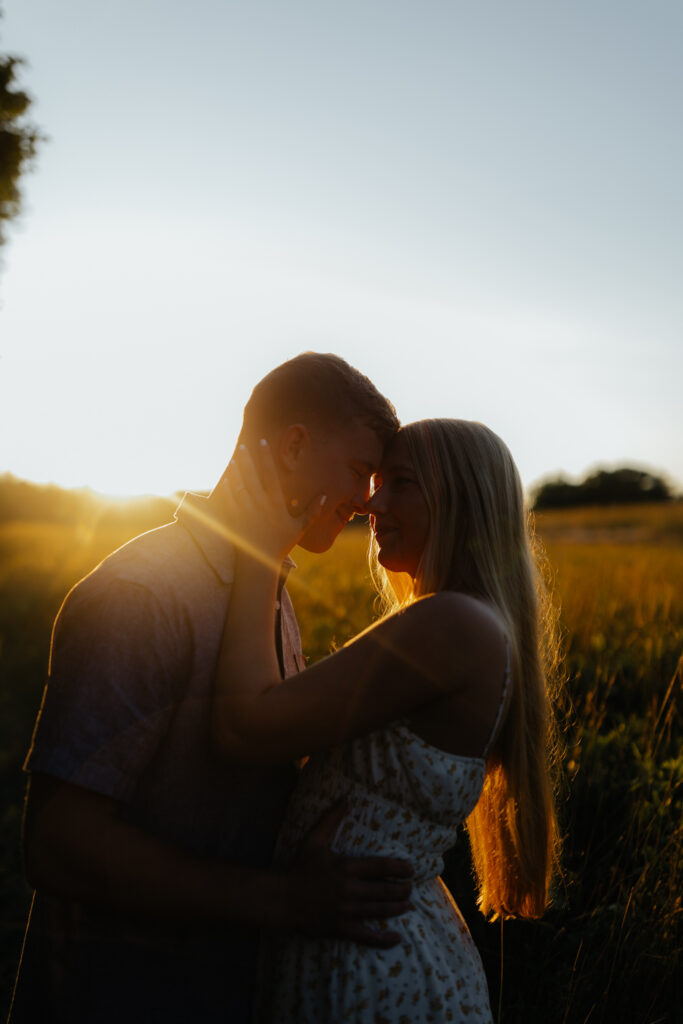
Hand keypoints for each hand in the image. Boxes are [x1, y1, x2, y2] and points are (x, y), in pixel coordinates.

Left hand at [219, 442, 325, 563]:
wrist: (259, 563)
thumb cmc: (281, 545)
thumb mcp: (300, 528)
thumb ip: (312, 511)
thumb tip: (325, 496)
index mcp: (275, 504)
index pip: (271, 474)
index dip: (267, 457)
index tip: (263, 442)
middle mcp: (259, 505)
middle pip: (252, 476)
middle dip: (248, 460)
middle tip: (244, 445)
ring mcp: (244, 512)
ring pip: (239, 486)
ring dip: (236, 471)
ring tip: (235, 457)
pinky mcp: (233, 519)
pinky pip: (229, 500)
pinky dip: (227, 488)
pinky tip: (225, 478)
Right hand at [285, 801, 413, 947]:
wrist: (283, 899)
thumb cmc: (300, 868)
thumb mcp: (315, 840)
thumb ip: (332, 819)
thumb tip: (347, 798)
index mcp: (346, 867)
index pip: (381, 866)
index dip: (399, 868)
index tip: (411, 869)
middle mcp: (349, 889)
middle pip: (385, 889)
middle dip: (402, 889)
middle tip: (411, 887)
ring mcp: (346, 911)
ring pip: (379, 910)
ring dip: (397, 908)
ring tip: (408, 904)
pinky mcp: (341, 928)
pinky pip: (366, 936)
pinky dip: (383, 939)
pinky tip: (396, 938)